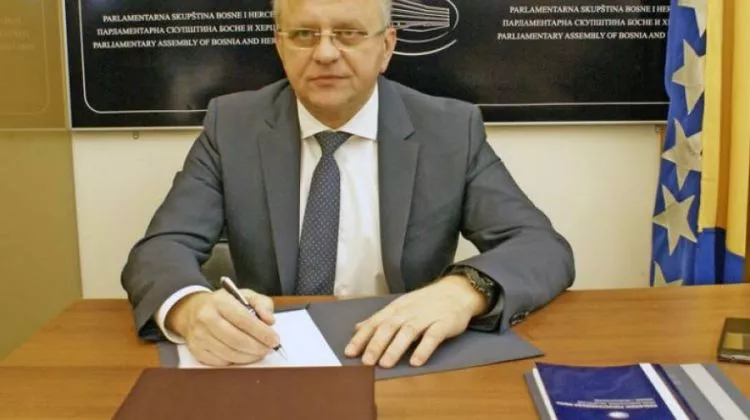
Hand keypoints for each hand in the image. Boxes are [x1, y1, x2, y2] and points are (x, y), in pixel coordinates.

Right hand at [166, 288, 279, 365]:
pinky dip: (236, 362)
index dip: (261, 332)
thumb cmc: (224, 304)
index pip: (243, 320)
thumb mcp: (245, 295)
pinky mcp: (197, 351)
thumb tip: (270, 321)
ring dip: (249, 357)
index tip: (274, 340)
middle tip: (269, 349)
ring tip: (260, 352)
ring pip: (229, 354)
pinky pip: (221, 362)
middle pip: (236, 340)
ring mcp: (200, 336)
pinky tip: (244, 355)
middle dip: (257, 347)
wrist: (194, 310)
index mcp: (220, 302)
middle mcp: (206, 319)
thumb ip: (262, 304)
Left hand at [344, 275, 486, 367]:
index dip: (362, 337)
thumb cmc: (425, 302)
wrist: (456, 291)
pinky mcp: (444, 324)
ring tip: (385, 364)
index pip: (375, 322)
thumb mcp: (400, 306)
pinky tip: (416, 361)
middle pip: (389, 327)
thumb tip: (357, 329)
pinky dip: (424, 349)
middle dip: (376, 344)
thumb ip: (380, 319)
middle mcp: (408, 312)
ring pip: (408, 332)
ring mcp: (426, 317)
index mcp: (396, 309)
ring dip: (395, 348)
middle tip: (365, 362)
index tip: (349, 352)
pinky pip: (433, 337)